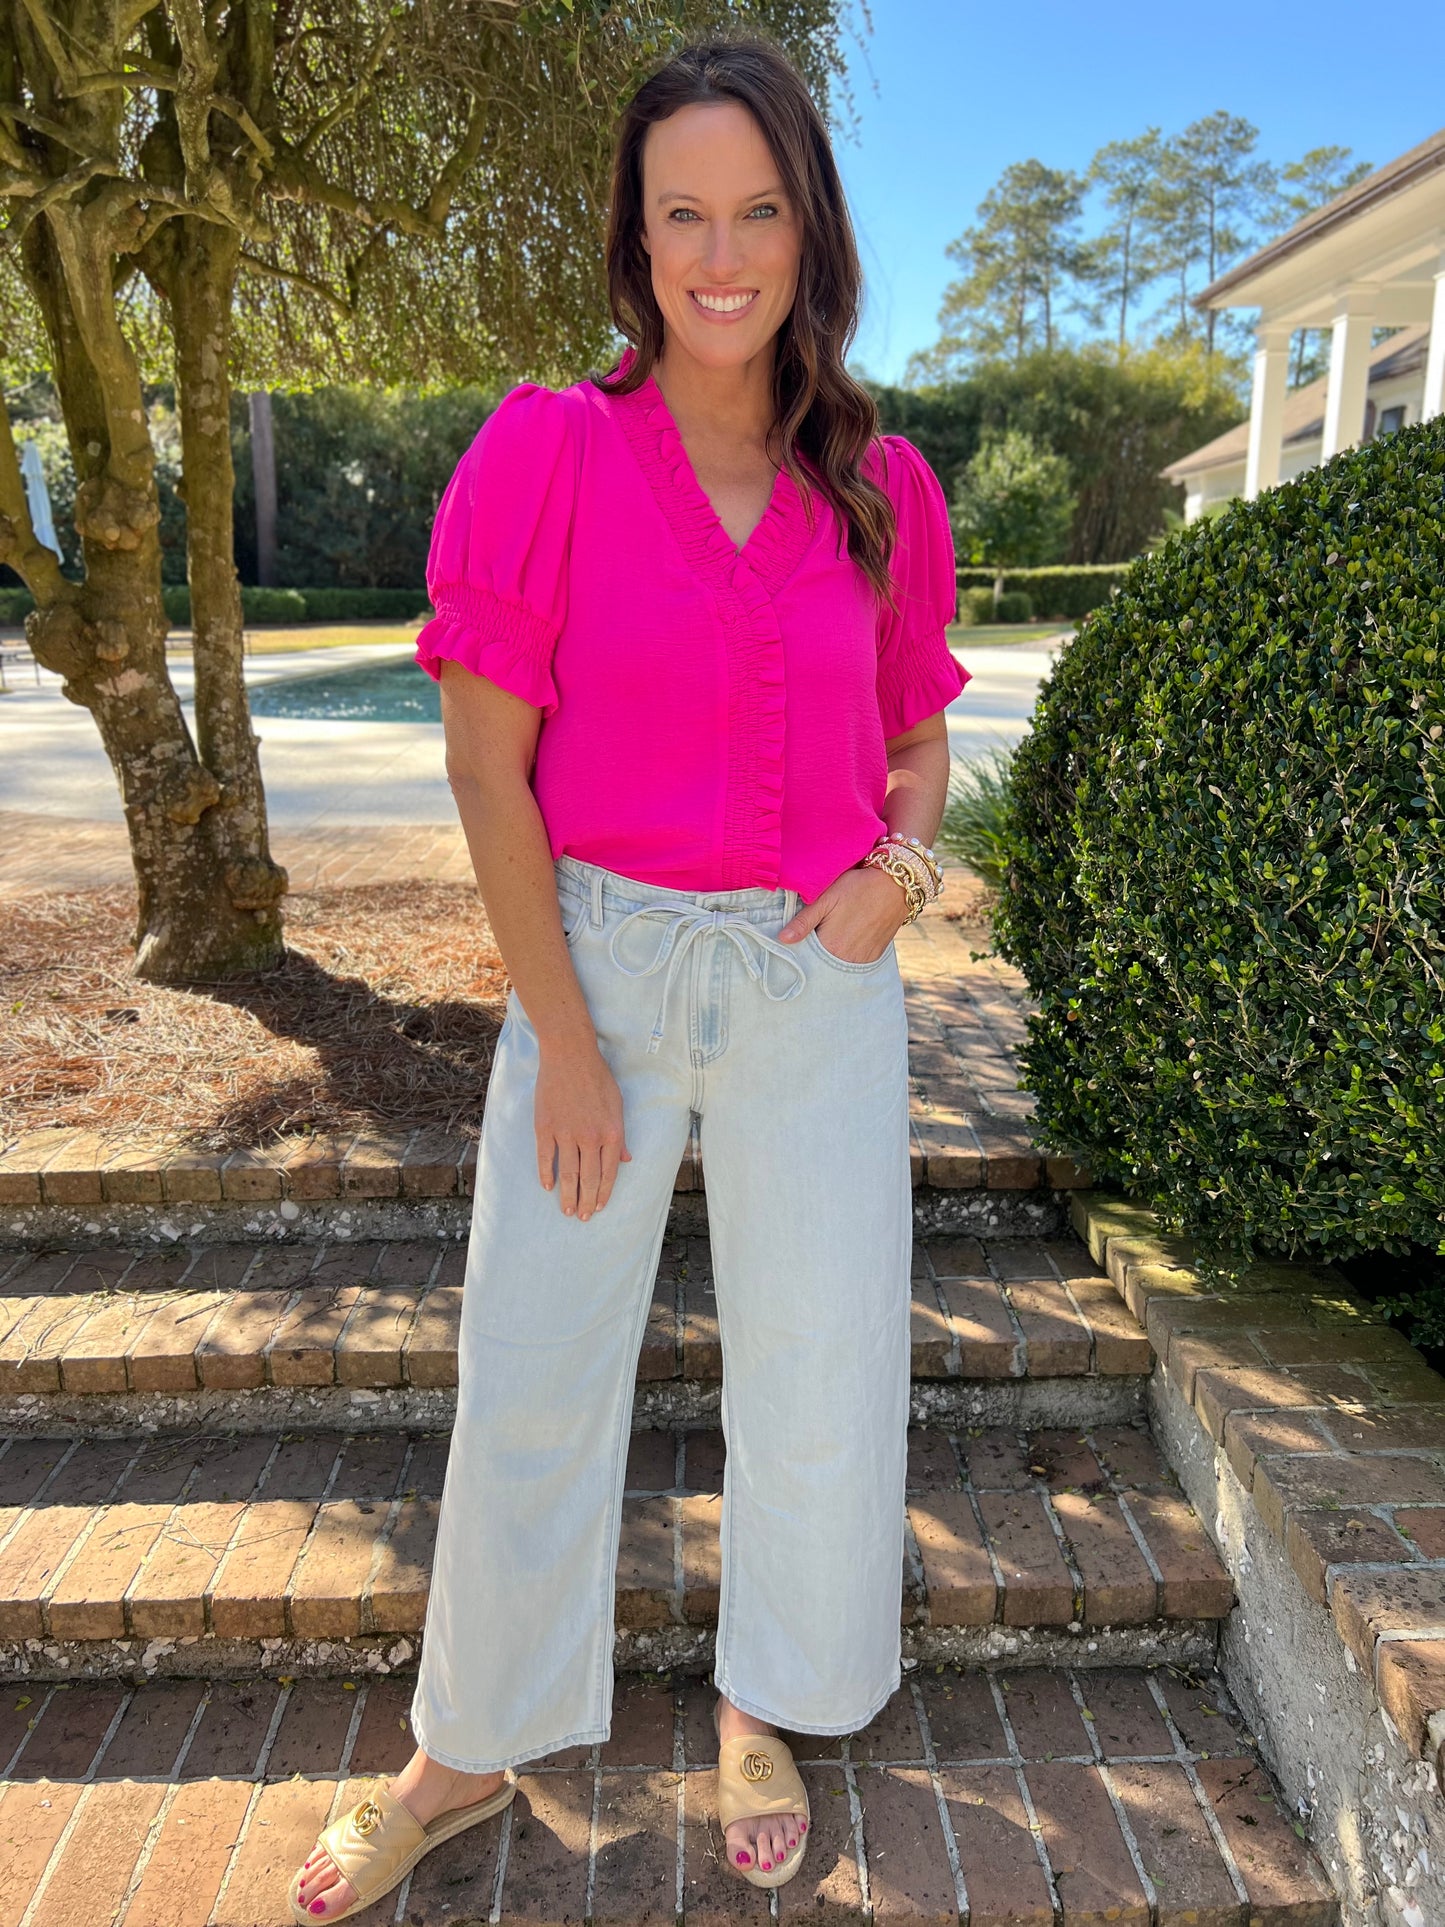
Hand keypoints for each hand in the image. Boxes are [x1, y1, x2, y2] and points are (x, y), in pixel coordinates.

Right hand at [534, 1037, 631, 1220]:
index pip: (609, 1173)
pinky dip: (546, 1175)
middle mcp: (590, 1137)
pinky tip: (547, 1187)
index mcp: (610, 1133)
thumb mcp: (617, 1105)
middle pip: (589, 1178)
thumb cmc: (597, 1078)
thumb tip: (625, 1160)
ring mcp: (566, 1133)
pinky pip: (546, 1158)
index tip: (600, 1207)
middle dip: (587, 1201)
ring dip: (568, 1195)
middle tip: (583, 1218)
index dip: (605, 1193)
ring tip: (567, 1211)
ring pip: (568, 1174)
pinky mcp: (545, 1127)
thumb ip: (620, 1136)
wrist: (570, 1055)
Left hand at [776, 863, 907, 964]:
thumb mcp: (826, 898)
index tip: (794, 942)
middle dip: (813, 955)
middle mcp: (847, 959)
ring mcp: (863, 959)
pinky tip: (844, 940)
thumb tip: (783, 940)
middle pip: (821, 964)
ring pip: (837, 964)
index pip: (805, 959)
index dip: (799, 950)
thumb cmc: (858, 887)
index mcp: (831, 946)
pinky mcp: (875, 955)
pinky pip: (854, 962)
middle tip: (813, 936)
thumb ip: (804, 921)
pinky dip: (846, 955)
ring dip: (830, 956)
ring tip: (830, 936)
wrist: (896, 885)